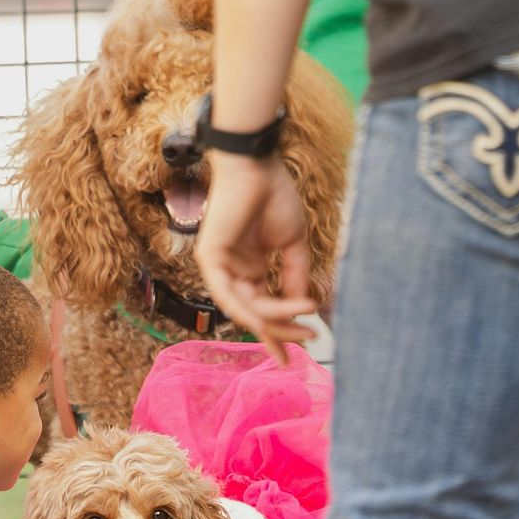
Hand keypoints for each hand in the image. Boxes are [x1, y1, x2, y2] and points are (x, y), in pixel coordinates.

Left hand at [195, 155, 315, 362]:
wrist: (258, 166)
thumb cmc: (274, 197)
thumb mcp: (292, 245)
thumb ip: (295, 277)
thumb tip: (304, 308)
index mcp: (250, 271)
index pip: (262, 312)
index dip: (280, 334)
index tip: (301, 352)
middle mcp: (233, 274)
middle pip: (255, 317)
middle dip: (283, 332)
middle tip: (308, 340)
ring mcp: (219, 269)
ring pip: (246, 309)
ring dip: (276, 318)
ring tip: (303, 318)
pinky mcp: (210, 260)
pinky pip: (230, 294)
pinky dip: (255, 306)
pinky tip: (278, 312)